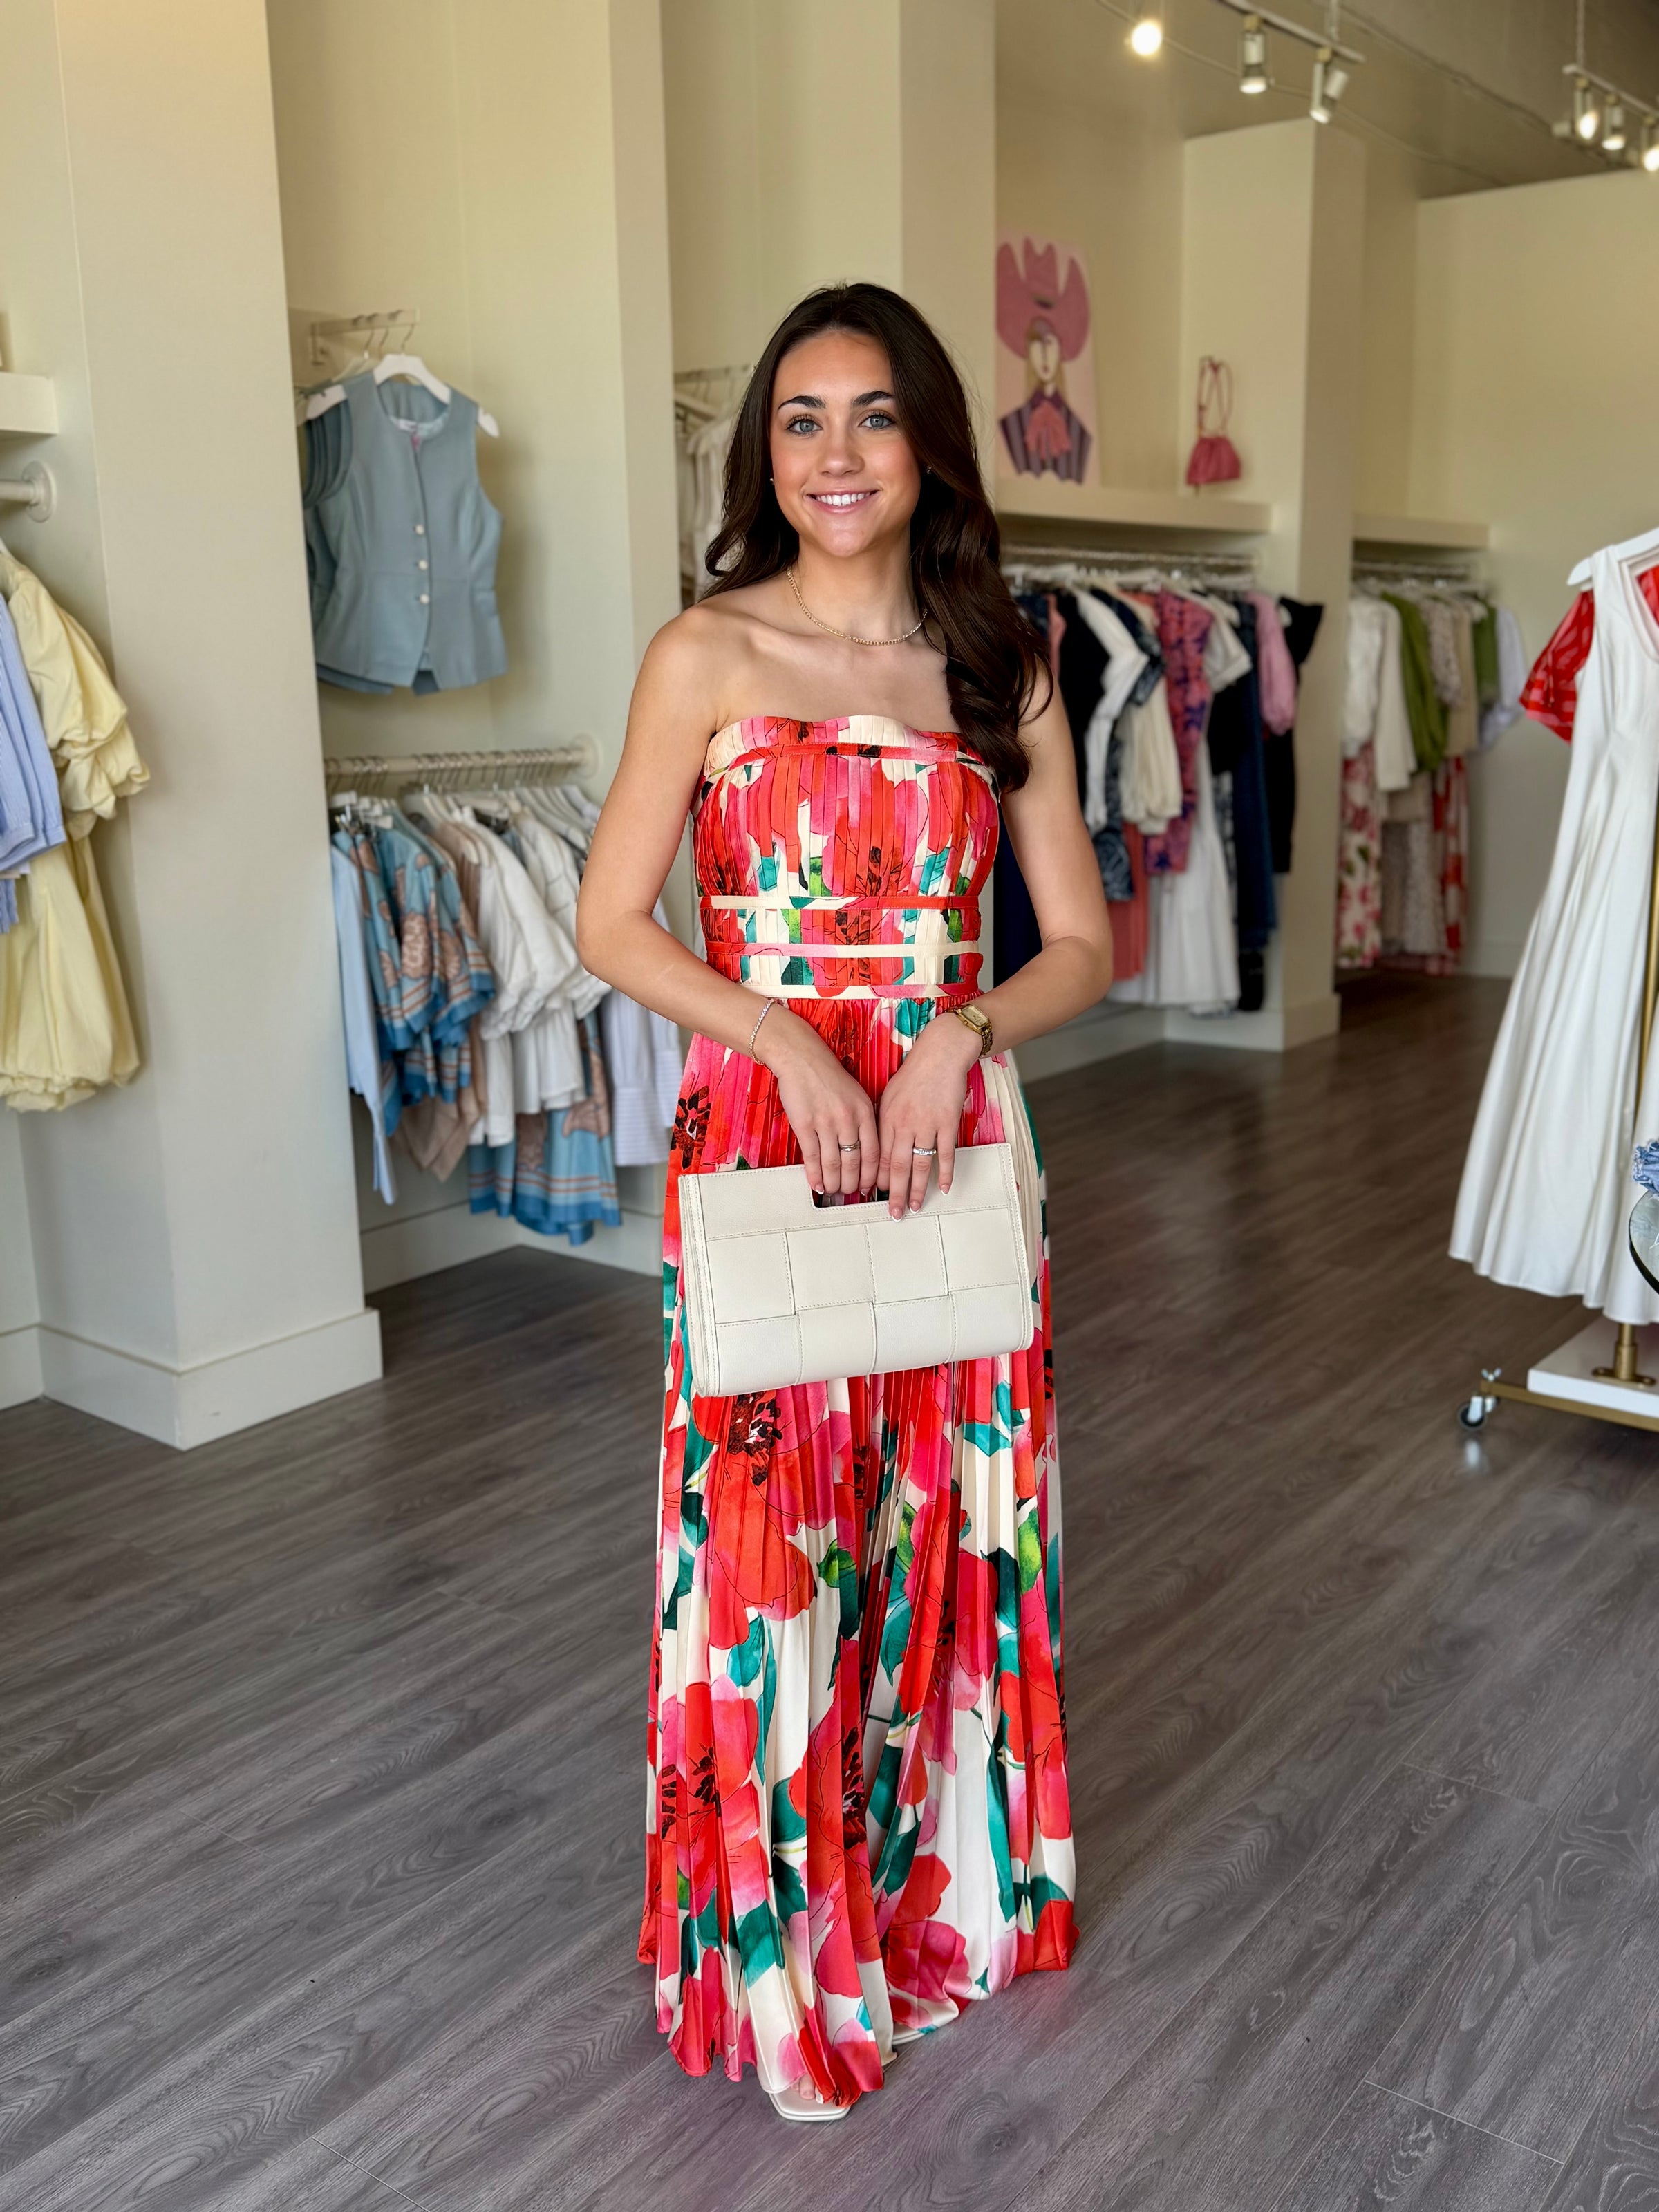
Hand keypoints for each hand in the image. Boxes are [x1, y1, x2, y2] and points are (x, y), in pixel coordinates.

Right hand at [754, 1005, 877, 1194]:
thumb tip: (866, 1150)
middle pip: (854, 1162)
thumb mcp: (857, 1094)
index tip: (870, 1186)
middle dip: (853, 1183)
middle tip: (850, 1193)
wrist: (801, 1057)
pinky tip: (816, 1184)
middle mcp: (848, 1118)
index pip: (874, 1153)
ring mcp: (825, 1122)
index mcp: (864, 1111)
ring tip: (833, 1191)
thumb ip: (863, 1120)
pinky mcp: (804, 1124)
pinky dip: (815, 1174)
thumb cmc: (827, 1075)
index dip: (872, 1175)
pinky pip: (812, 1157)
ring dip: (833, 1183)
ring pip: (833, 1163)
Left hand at [876, 1010, 980, 1219]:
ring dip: (918, 1189)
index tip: (875, 1195)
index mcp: (886, 1118)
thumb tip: (876, 1147)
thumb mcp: (888, 1095)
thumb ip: (882, 1122)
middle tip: (893, 1213)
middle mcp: (904, 1124)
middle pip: (897, 1166)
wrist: (940, 1054)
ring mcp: (927, 1124)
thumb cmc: (913, 1074)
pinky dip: (946, 1172)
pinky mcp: (948, 1122)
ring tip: (915, 1206)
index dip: (877, 1179)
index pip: (879, 1156)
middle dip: (894, 1193)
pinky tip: (945, 1186)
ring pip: (920, 1164)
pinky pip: (946, 1153)